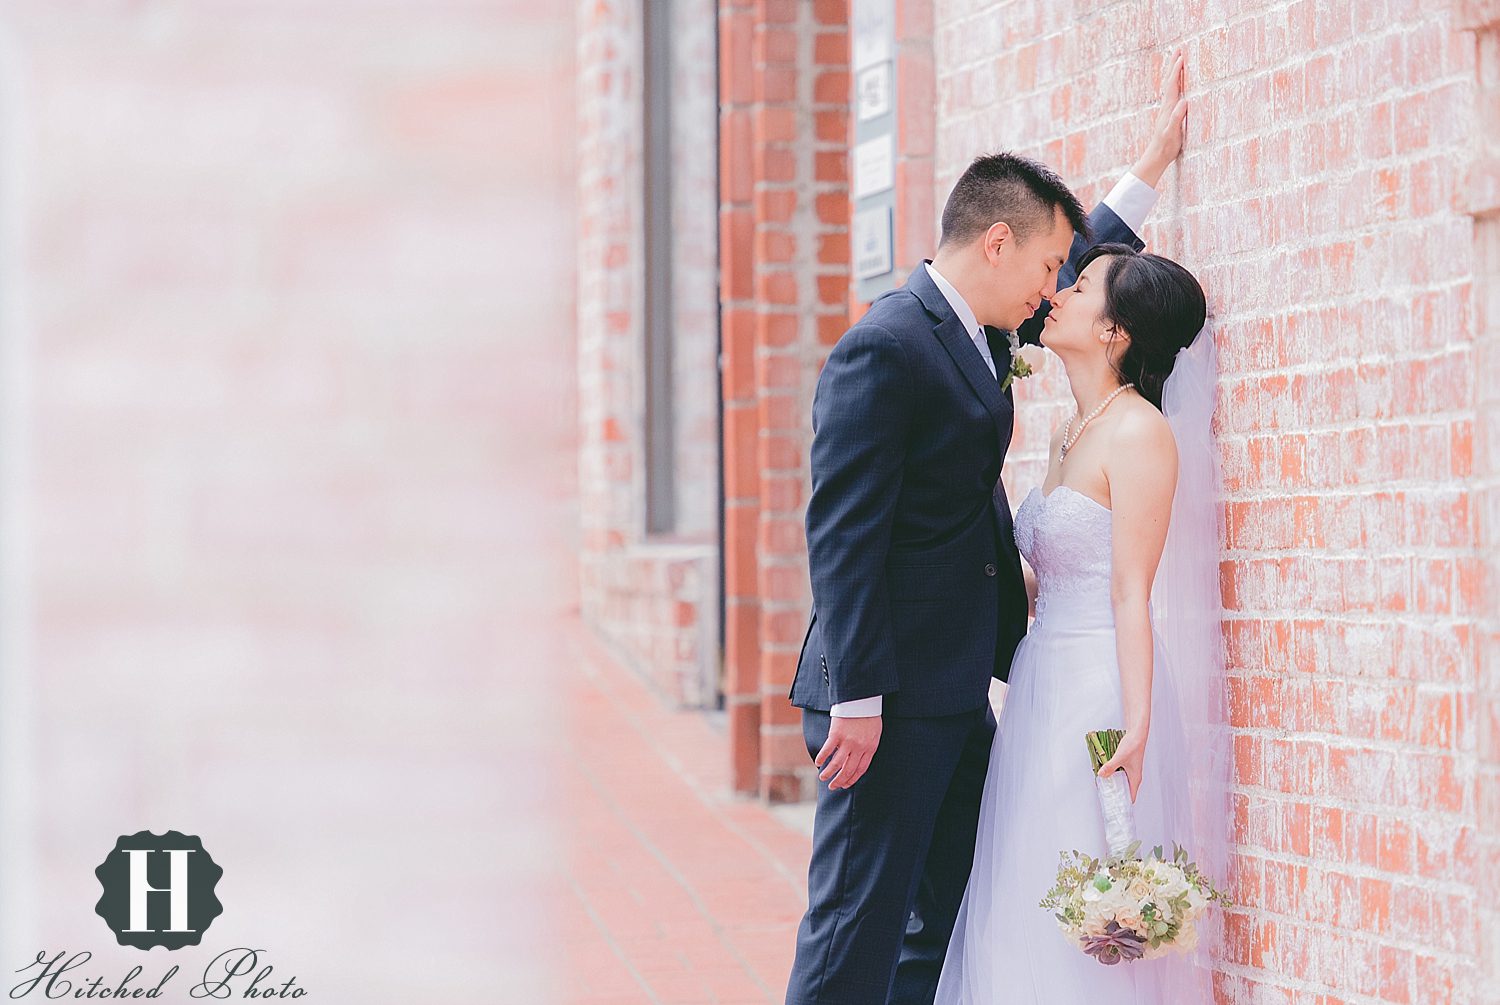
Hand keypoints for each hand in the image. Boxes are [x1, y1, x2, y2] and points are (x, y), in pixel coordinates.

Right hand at [816, 715, 881, 789]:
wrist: (863, 699)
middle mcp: (859, 748)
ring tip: (823, 777)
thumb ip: (868, 746)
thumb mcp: (875, 733)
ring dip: (829, 773)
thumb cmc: (869, 715)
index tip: (845, 785)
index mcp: (870, 748)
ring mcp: (848, 741)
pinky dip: (822, 758)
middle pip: (848, 770)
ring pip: (837, 764)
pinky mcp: (837, 734)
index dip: (852, 779)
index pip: (860, 770)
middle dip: (840, 781)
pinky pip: (827, 750)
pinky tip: (818, 762)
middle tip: (833, 787)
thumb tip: (859, 759)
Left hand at [1097, 731, 1146, 802]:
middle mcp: (1134, 776)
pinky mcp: (1127, 765)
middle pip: (1125, 791)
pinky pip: (1120, 774)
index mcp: (1135, 778)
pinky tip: (1105, 774)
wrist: (1137, 734)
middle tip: (1106, 799)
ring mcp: (1131, 771)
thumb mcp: (1119, 758)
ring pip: (1122, 782)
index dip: (1123, 804)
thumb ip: (1110, 767)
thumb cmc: (1132, 746)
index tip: (1115, 808)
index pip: (1131, 797)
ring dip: (1114, 785)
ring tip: (1104, 788)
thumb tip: (1101, 775)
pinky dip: (1114, 776)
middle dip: (1116, 795)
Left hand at [1130, 50, 1187, 187]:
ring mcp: (1166, 109)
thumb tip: (1183, 102)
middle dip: (1173, 65)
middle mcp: (1166, 106)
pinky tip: (1177, 83)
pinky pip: (1172, 93)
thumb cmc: (1166, 147)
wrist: (1156, 157)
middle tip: (1178, 49)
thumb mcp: (1172, 133)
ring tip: (1177, 60)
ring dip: (1173, 71)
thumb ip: (1176, 118)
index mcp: (1168, 108)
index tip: (1181, 56)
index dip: (1176, 71)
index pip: (1173, 85)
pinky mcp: (1168, 114)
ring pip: (1170, 86)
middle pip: (1169, 81)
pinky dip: (1175, 83)